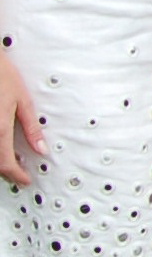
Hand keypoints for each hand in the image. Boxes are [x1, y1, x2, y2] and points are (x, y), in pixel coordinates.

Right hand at [0, 56, 42, 185]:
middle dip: (6, 171)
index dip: (16, 175)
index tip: (26, 180)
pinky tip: (1, 145)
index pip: (5, 164)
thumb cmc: (3, 76)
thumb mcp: (23, 101)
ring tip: (12, 159)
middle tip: (20, 171)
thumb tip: (41, 149)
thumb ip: (31, 128)